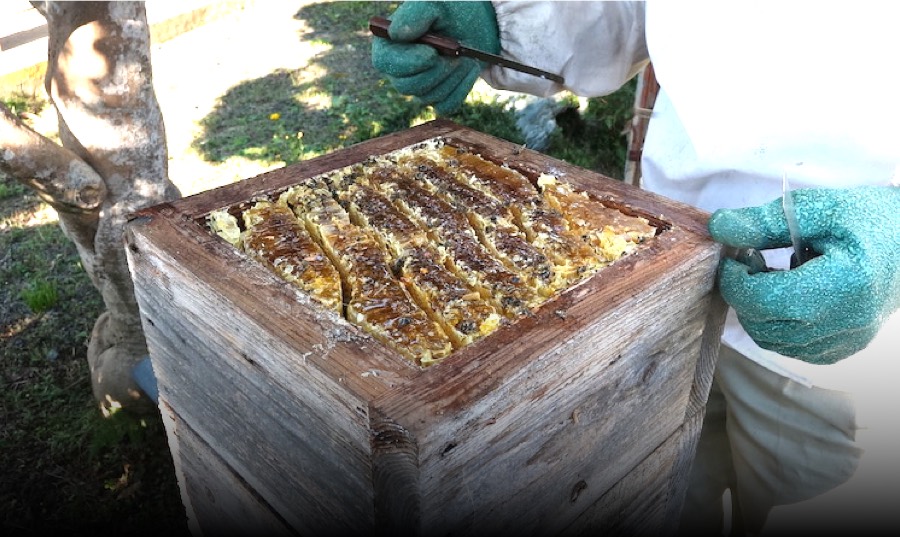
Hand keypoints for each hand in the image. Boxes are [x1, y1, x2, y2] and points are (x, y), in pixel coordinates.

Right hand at [371, 1, 498, 114]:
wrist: (477, 24)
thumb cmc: (451, 11)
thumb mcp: (435, 4)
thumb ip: (414, 14)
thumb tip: (395, 33)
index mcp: (389, 44)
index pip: (385, 63)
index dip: (408, 63)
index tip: (432, 53)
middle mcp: (398, 70)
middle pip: (407, 86)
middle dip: (437, 70)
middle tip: (457, 53)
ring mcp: (418, 87)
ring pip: (429, 96)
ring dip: (452, 76)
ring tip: (465, 56)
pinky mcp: (437, 98)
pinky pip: (445, 105)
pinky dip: (461, 88)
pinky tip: (469, 69)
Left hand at [708, 186, 899, 363]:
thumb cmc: (868, 219)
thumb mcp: (819, 208)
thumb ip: (765, 221)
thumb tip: (718, 226)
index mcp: (844, 284)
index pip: (763, 300)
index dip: (735, 280)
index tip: (735, 256)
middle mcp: (846, 323)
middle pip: (763, 324)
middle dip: (744, 293)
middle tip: (751, 261)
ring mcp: (846, 341)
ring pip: (772, 341)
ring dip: (758, 310)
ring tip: (771, 276)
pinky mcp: (843, 348)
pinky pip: (792, 347)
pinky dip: (777, 324)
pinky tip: (788, 295)